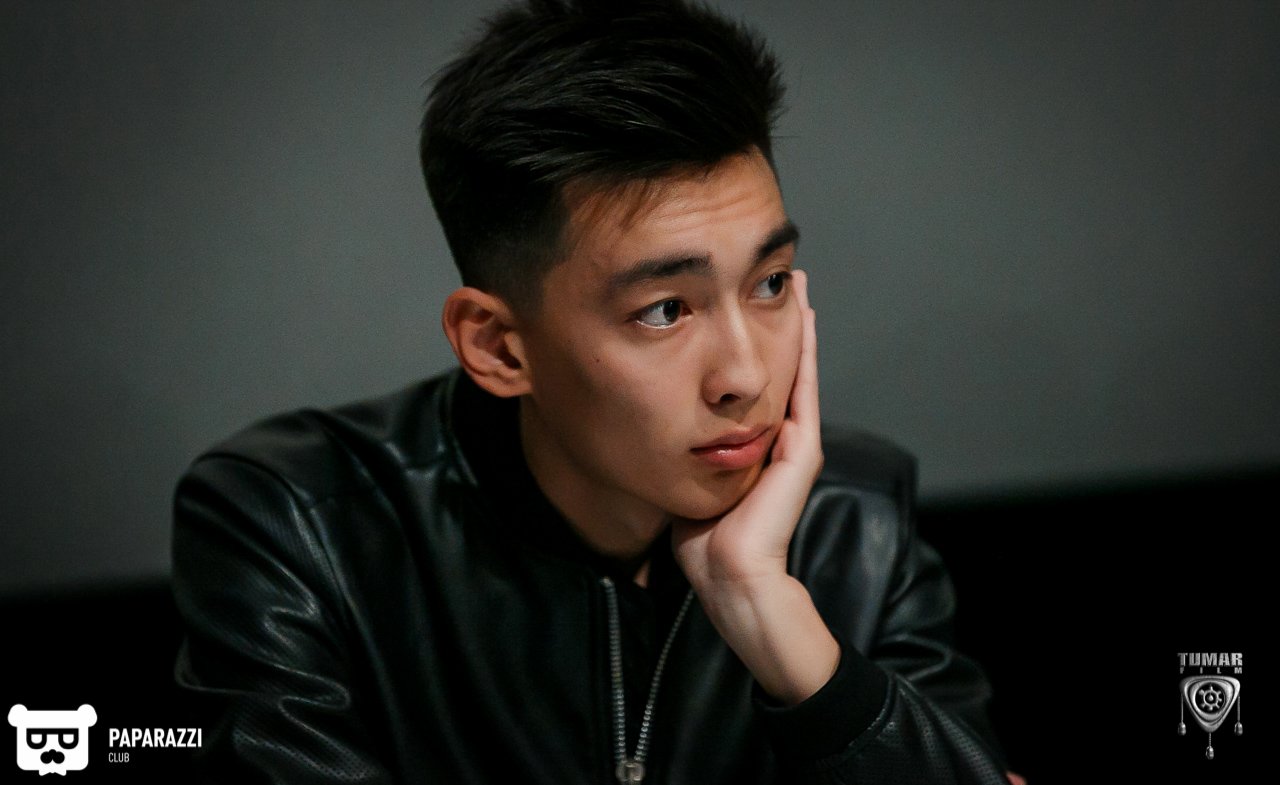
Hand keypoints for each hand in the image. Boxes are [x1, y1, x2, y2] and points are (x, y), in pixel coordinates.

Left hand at [671, 268, 822, 590]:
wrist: (730, 575)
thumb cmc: (703, 542)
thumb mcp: (687, 480)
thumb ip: (681, 452)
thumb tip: (648, 426)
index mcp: (752, 447)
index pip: (754, 386)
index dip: (752, 347)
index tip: (743, 306)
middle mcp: (777, 440)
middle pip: (780, 369)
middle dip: (776, 325)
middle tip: (778, 278)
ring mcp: (795, 444)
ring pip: (796, 370)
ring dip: (797, 326)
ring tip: (795, 285)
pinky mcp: (802, 451)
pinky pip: (803, 389)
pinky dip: (805, 352)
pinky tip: (804, 318)